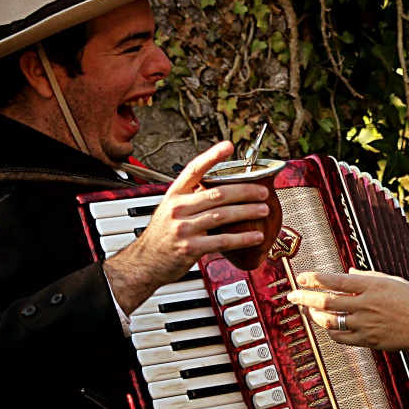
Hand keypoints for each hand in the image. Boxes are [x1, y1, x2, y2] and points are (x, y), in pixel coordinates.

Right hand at [104, 141, 270, 312]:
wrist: (145, 262)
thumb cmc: (162, 235)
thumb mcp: (170, 209)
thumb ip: (191, 198)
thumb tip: (220, 188)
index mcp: (174, 195)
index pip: (194, 169)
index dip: (212, 156)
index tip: (228, 146)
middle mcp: (178, 208)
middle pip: (217, 194)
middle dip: (244, 191)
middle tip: (262, 191)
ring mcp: (184, 228)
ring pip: (223, 215)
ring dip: (247, 211)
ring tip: (263, 210)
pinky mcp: (191, 248)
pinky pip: (222, 241)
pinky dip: (242, 238)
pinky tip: (256, 236)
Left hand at [285, 269, 408, 358]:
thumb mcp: (392, 281)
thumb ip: (367, 277)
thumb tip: (348, 273)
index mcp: (372, 286)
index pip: (336, 280)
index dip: (315, 278)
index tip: (301, 276)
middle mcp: (366, 305)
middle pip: (326, 301)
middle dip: (305, 297)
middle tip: (291, 295)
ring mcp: (365, 324)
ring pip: (329, 320)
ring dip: (314, 315)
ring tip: (307, 310)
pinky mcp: (367, 340)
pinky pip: (340, 337)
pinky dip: (330, 331)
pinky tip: (326, 325)